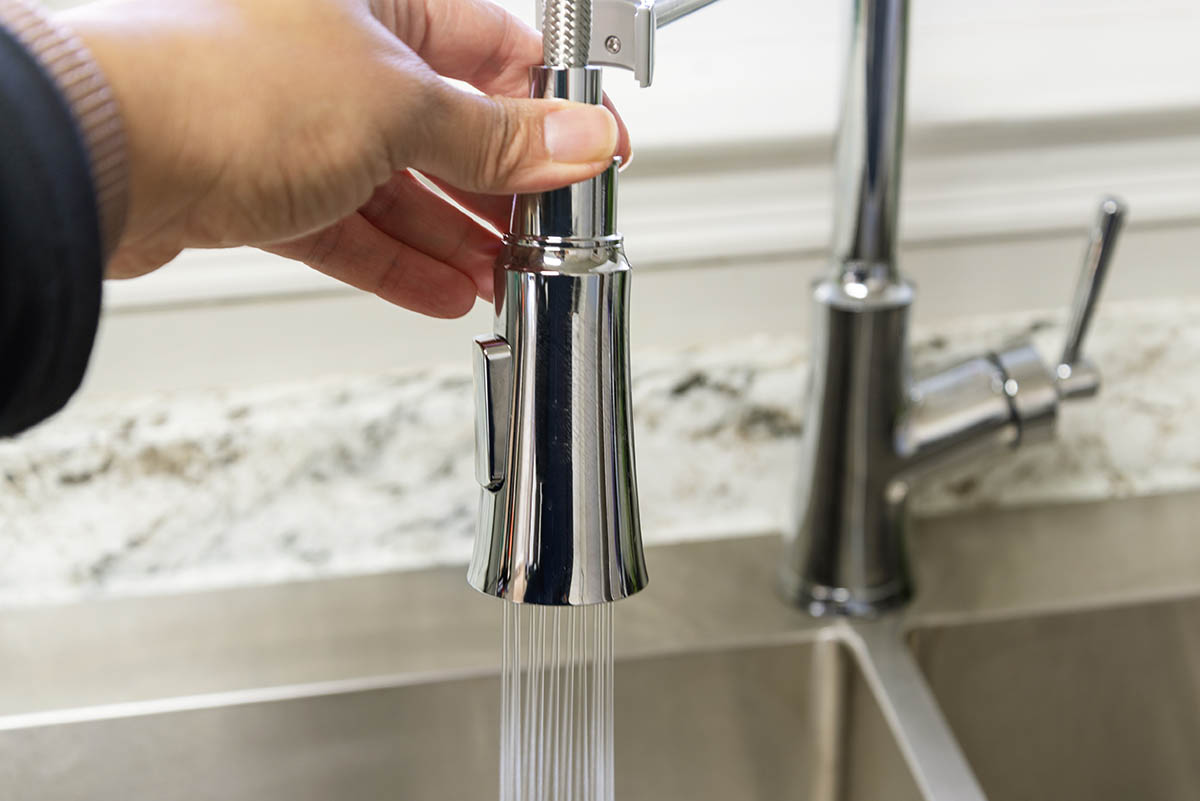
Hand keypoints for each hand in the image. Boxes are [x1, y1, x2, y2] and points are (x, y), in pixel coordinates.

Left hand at [62, 0, 630, 316]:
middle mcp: (333, 55)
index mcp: (376, 2)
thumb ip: (495, 136)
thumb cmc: (225, 87)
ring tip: (500, 282)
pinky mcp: (260, 185)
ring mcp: (295, 123)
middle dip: (501, 190)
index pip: (492, 50)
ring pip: (398, 186)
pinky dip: (396, 262)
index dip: (550, 108)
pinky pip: (348, 227)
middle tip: (546, 236)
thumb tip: (578, 137)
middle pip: (446, 127)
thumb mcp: (399, 109)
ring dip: (454, 239)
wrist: (101, 154)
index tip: (592, 155)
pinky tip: (440, 292)